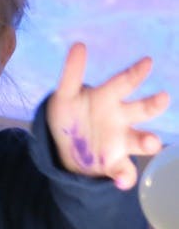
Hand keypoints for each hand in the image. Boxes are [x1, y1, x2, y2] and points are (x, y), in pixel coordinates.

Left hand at [47, 42, 169, 189]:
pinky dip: (124, 178)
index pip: (123, 83)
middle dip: (151, 104)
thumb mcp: (66, 94)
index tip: (146, 62)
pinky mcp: (113, 164)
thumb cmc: (73, 115)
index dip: (134, 73)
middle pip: (140, 110)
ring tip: (152, 142)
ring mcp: (120, 142)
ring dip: (148, 141)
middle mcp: (121, 119)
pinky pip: (123, 173)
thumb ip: (72, 72)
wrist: (67, 147)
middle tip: (162, 97)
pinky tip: (120, 183)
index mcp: (109, 99)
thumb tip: (79, 44)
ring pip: (139, 141)